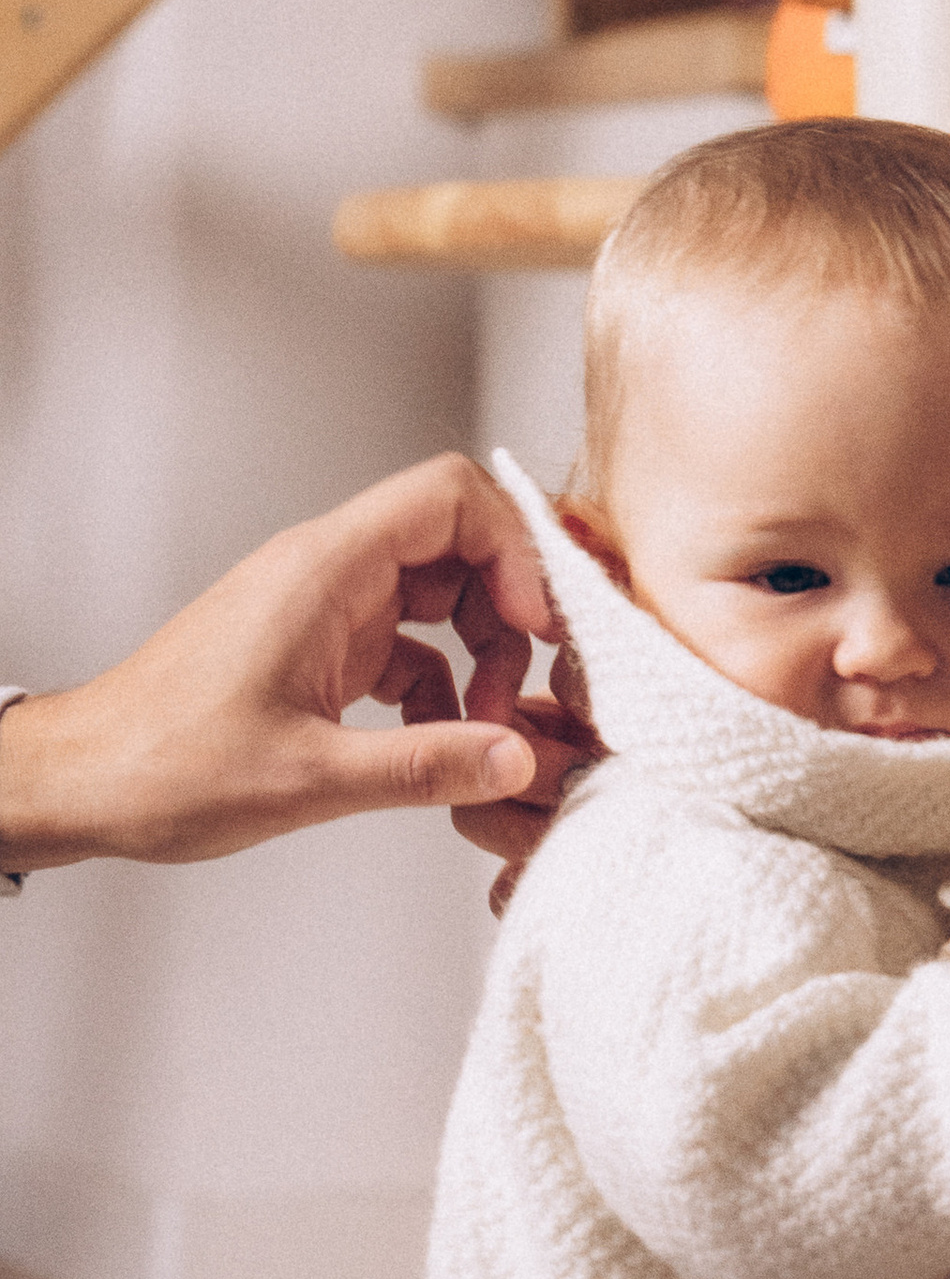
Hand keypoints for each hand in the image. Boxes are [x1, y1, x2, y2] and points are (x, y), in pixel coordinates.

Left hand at [0, 454, 588, 870]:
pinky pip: (407, 644)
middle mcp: (326, 573)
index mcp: (323, 570)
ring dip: (480, 653)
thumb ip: (426, 766)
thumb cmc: (161, 764)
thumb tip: (516, 759)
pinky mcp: (316, 649)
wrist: (81, 782)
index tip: (539, 622)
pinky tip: (440, 741)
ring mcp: (322, 609)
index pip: (449, 496)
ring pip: (437, 595)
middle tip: (526, 685)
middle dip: (508, 609)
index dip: (514, 548)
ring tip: (486, 725)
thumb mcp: (309, 778)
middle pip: (457, 543)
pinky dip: (441, 686)